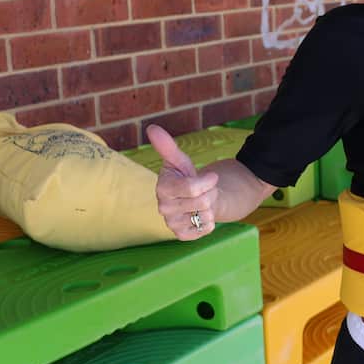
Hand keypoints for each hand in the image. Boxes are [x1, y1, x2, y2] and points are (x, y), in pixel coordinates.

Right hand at [147, 124, 218, 239]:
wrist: (196, 198)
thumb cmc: (186, 176)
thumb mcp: (180, 161)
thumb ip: (167, 146)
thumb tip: (151, 128)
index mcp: (162, 188)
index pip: (193, 188)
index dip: (208, 181)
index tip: (211, 177)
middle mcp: (163, 208)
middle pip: (203, 201)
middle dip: (210, 193)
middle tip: (204, 191)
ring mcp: (171, 223)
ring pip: (206, 215)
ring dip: (211, 207)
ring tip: (201, 202)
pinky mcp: (181, 235)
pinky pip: (206, 229)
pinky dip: (209, 222)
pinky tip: (201, 215)